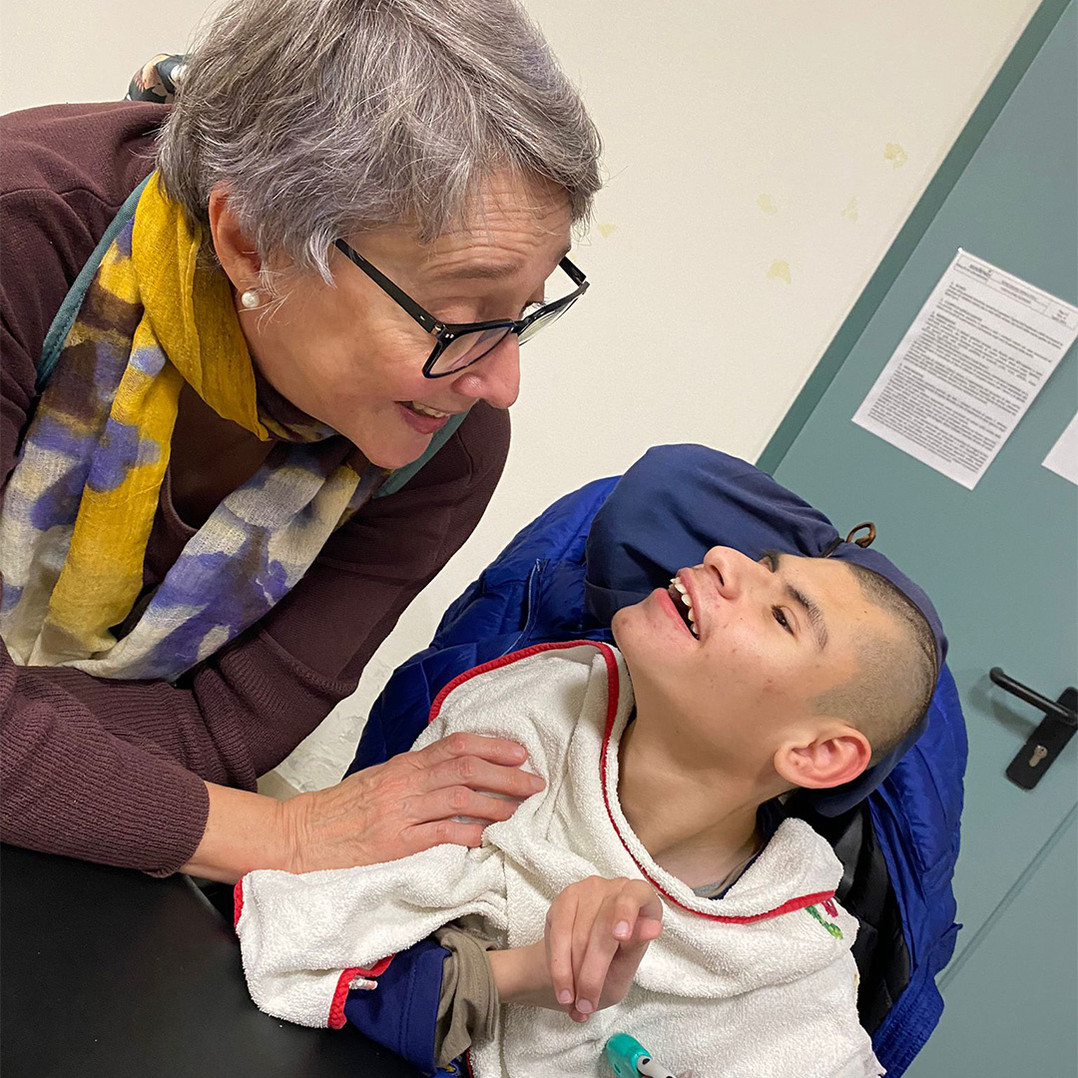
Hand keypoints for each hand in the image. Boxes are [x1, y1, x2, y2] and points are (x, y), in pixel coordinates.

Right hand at [283, 732, 543, 872]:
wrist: (302, 833)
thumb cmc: (342, 809)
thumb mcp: (381, 779)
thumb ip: (416, 774)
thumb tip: (456, 770)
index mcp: (404, 765)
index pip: (456, 746)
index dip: (492, 747)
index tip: (519, 753)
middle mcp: (406, 782)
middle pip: (466, 769)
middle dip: (505, 775)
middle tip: (534, 782)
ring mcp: (401, 812)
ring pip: (459, 799)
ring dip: (495, 804)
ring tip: (520, 810)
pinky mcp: (396, 843)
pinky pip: (439, 834)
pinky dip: (467, 834)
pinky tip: (488, 838)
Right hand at [544, 876, 662, 1021]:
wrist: (574, 972)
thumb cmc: (611, 968)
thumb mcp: (626, 968)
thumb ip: (636, 948)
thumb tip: (654, 927)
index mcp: (642, 900)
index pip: (636, 894)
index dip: (627, 912)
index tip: (620, 937)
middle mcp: (616, 888)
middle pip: (603, 926)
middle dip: (593, 972)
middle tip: (588, 1004)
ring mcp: (588, 889)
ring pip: (579, 934)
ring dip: (574, 973)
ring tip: (573, 1001)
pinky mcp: (564, 898)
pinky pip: (560, 934)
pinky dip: (560, 966)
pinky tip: (562, 988)